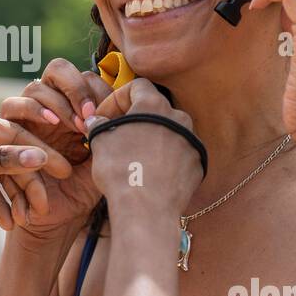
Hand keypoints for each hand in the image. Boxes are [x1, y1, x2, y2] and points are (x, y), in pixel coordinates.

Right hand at [0, 59, 109, 235]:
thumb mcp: (105, 157)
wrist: (57, 220)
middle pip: (57, 70)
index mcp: (75, 108)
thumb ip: (113, 129)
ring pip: (35, 87)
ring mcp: (28, 118)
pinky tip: (53, 126)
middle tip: (89, 115)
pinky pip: (12, 108)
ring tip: (75, 126)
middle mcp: (51, 107)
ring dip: (57, 103)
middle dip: (75, 88)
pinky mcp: (8, 131)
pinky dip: (33, 111)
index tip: (107, 113)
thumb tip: (127, 103)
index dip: (95, 89)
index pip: (84, 77)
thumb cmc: (83, 190)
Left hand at [0, 104, 71, 230]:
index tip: (64, 170)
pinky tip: (8, 223)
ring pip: (1, 176)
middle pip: (10, 157)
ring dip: (14, 198)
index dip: (39, 154)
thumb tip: (38, 157)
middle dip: (27, 183)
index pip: (13, 134)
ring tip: (26, 219)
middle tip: (46, 205)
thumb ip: (0, 160)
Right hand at [86, 78, 203, 216]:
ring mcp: (192, 141)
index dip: (117, 98)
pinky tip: (150, 171)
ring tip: (134, 155)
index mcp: (155, 105)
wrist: (147, 210)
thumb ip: (99, 124)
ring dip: (152, 137)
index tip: (105, 116)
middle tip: (118, 135)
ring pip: (169, 131)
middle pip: (155, 108)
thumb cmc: (121, 172)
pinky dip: (166, 156)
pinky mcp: (198, 163)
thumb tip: (97, 120)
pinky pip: (180, 152)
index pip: (137, 86)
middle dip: (136, 118)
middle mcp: (179, 117)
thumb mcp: (100, 142)